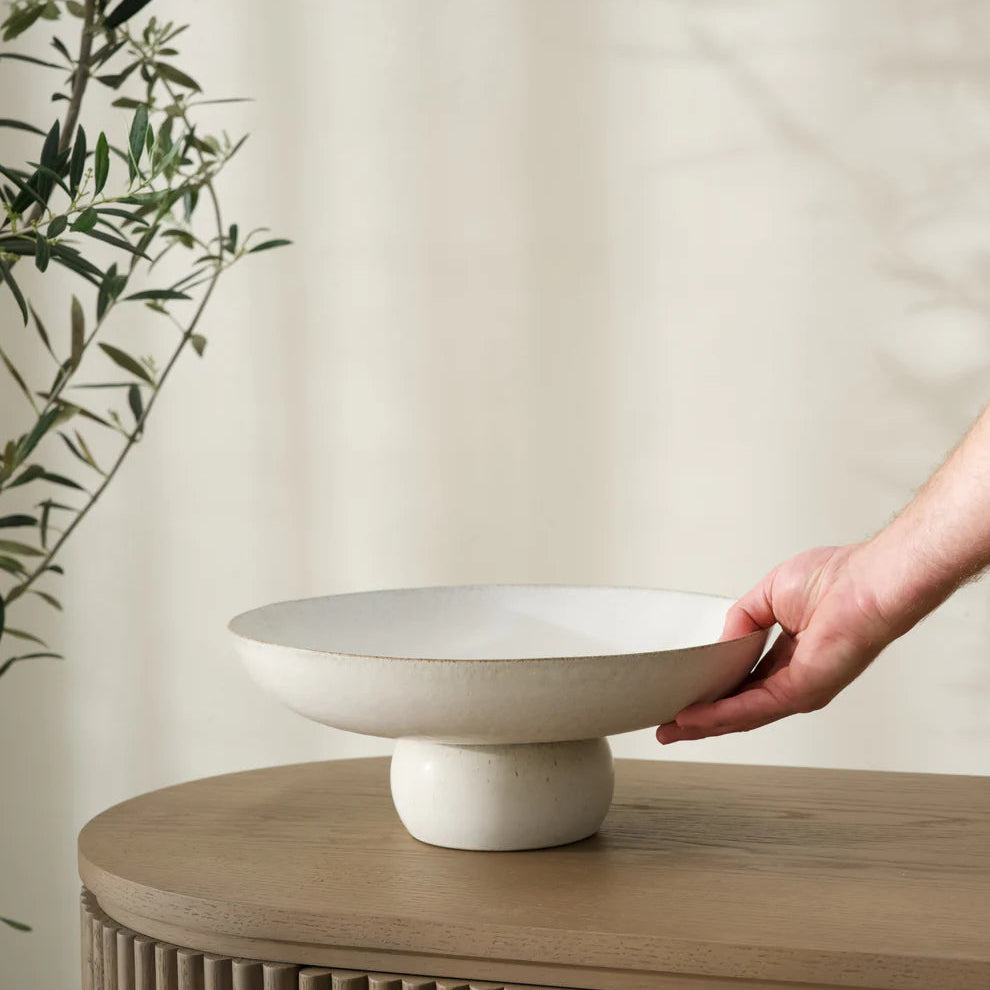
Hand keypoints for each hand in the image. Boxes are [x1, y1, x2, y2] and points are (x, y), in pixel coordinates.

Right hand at [657, 544, 899, 742]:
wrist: (868, 581)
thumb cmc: (837, 578)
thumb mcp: (768, 594)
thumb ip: (741, 620)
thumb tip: (719, 642)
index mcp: (789, 654)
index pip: (744, 682)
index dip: (712, 691)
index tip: (684, 697)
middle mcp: (794, 678)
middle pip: (738, 706)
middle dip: (701, 719)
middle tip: (668, 728)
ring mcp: (800, 689)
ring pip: (742, 715)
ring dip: (704, 724)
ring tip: (672, 729)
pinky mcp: (803, 691)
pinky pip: (753, 708)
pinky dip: (720, 714)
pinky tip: (695, 719)